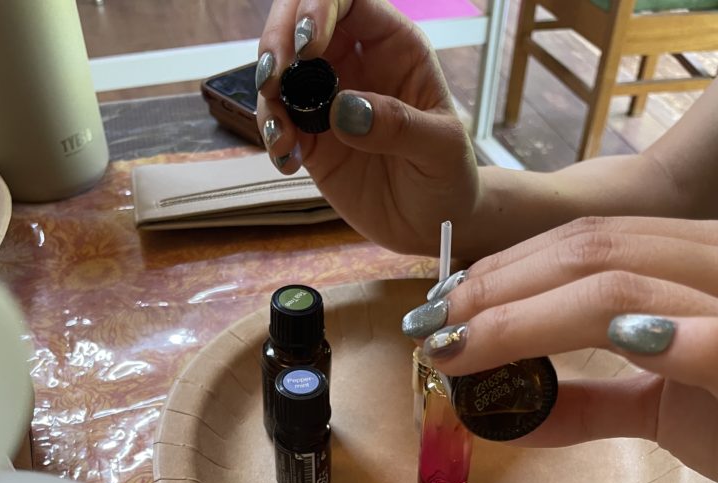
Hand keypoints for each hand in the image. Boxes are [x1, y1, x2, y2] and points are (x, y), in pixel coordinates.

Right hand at [255, 0, 478, 256]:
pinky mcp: (312, 139)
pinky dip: (273, 136)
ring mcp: (330, 101)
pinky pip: (280, 122)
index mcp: (394, 46)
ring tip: (281, 135)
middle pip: (302, 22)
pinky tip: (288, 161)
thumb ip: (397, 125)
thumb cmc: (448, 176)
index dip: (320, 8)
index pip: (350, 0)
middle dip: (278, 39)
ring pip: (282, 72)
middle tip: (273, 78)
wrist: (434, 225)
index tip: (308, 47)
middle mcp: (356, 64)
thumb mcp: (440, 149)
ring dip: (269, 96)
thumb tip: (343, 110)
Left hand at [402, 216, 717, 482]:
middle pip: (590, 254)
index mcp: (692, 268)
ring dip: (530, 314)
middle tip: (433, 327)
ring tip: (465, 344)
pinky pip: (715, 338)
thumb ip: (592, 406)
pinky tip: (609, 339)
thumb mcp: (663, 410)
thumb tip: (511, 417)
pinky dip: (662, 336)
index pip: (585, 249)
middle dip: (498, 289)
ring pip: (623, 284)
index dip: (505, 273)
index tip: (444, 308)